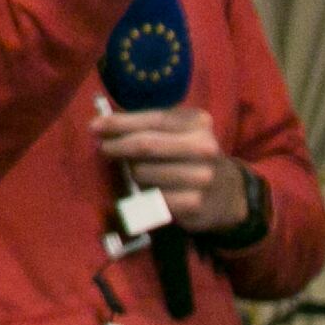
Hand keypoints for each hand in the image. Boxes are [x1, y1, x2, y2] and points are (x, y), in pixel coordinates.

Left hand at [91, 106, 247, 230]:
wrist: (229, 194)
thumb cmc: (192, 157)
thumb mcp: (181, 132)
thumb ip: (149, 126)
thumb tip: (102, 126)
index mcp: (199, 124)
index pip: (152, 120)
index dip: (119, 123)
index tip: (95, 126)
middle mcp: (204, 148)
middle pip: (144, 145)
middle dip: (117, 146)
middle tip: (103, 149)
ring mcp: (201, 177)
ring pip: (142, 173)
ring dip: (132, 174)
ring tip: (140, 174)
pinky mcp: (194, 204)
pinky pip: (151, 197)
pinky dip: (144, 195)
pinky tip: (151, 192)